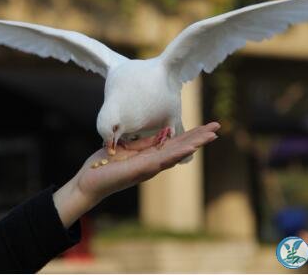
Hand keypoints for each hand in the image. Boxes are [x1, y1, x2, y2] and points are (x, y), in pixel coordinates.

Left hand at [53, 122, 219, 227]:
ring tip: (210, 136)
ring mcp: (150, 168)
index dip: (193, 135)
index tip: (208, 126)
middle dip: (199, 138)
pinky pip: (162, 160)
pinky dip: (177, 154)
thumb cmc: (106, 164)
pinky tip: (190, 148)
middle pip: (182, 148)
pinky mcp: (141, 170)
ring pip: (177, 154)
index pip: (177, 143)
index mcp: (152, 155)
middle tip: (217, 128)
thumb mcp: (129, 148)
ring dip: (194, 145)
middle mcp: (155, 163)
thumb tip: (162, 132)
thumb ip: (145, 142)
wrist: (89, 180)